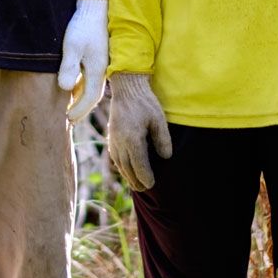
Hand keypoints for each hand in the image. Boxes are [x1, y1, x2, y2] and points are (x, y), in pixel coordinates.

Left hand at [57, 0, 107, 121]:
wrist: (95, 5)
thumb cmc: (83, 25)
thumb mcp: (72, 46)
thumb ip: (69, 68)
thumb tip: (66, 89)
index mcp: (98, 69)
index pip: (90, 98)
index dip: (79, 110)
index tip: (68, 119)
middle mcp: (103, 68)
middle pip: (93, 95)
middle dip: (82, 108)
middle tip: (70, 120)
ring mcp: (102, 62)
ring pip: (93, 86)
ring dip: (82, 98)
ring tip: (70, 107)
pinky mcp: (98, 55)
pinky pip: (91, 77)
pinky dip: (83, 86)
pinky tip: (74, 87)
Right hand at [106, 72, 170, 191]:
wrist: (126, 88)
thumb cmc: (145, 102)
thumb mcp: (159, 119)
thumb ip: (163, 139)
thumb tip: (166, 158)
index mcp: (132, 139)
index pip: (139, 165)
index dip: (146, 177)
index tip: (152, 185)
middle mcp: (120, 142)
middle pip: (127, 168)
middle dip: (136, 180)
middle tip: (145, 189)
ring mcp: (113, 139)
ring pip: (119, 163)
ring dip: (127, 175)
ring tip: (135, 184)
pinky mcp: (111, 135)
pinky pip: (114, 156)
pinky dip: (120, 165)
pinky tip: (126, 168)